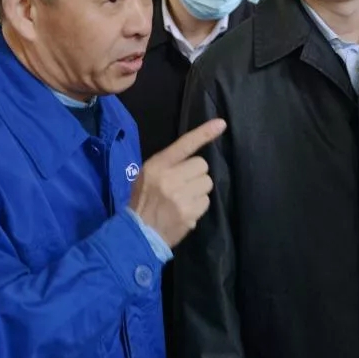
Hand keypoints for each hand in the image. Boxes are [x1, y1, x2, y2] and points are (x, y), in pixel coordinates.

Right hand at [130, 118, 225, 247]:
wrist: (138, 233)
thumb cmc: (143, 201)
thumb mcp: (147, 175)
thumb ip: (168, 164)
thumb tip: (194, 160)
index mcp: (157, 165)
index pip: (184, 144)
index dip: (204, 133)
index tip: (221, 124)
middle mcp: (170, 178)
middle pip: (202, 165)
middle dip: (196, 174)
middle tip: (183, 185)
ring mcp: (181, 196)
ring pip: (207, 183)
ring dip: (199, 190)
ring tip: (183, 199)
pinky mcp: (190, 213)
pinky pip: (206, 201)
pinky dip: (198, 206)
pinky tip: (185, 211)